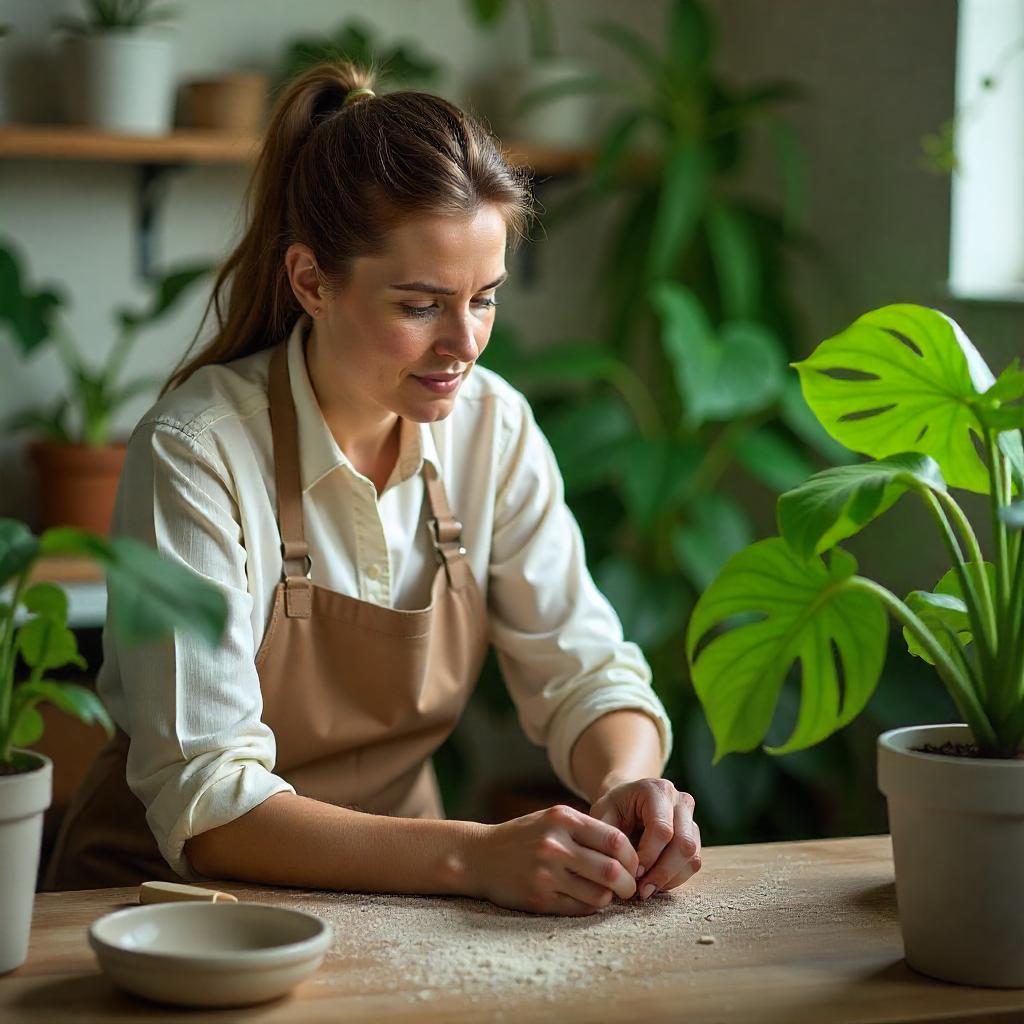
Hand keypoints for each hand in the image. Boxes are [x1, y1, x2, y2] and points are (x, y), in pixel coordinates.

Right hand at [471, 804, 638, 915]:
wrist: (479, 856)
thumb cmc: (523, 836)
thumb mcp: (551, 818)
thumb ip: (586, 829)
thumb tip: (629, 851)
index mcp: (563, 819)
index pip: (615, 840)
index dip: (631, 856)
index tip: (632, 864)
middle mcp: (555, 844)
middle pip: (611, 870)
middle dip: (627, 883)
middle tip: (629, 887)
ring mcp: (546, 873)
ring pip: (599, 894)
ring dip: (609, 898)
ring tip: (607, 894)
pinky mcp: (539, 898)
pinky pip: (580, 908)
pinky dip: (591, 906)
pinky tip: (587, 899)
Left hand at [590, 778, 700, 899]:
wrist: (628, 801)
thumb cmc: (614, 808)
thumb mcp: (603, 814)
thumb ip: (608, 836)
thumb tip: (616, 868)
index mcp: (657, 790)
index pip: (662, 829)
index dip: (649, 856)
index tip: (632, 873)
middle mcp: (680, 801)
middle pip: (684, 844)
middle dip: (662, 872)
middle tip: (642, 890)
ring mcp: (691, 818)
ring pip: (692, 856)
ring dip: (670, 879)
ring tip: (646, 889)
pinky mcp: (694, 836)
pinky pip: (693, 863)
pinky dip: (675, 879)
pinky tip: (655, 883)